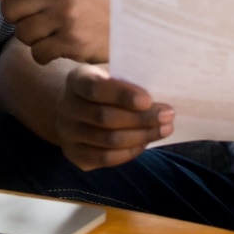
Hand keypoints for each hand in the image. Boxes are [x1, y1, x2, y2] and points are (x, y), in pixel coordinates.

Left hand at [0, 0, 109, 63]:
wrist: (136, 23)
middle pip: (12, 10)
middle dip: (16, 17)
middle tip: (35, 17)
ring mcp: (68, 18)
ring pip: (22, 34)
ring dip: (31, 37)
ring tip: (53, 31)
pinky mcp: (73, 43)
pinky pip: (38, 53)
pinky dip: (44, 54)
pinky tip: (60, 47)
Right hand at [55, 64, 173, 169]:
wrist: (75, 105)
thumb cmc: (104, 87)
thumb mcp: (111, 75)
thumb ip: (128, 82)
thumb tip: (160, 96)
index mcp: (76, 80)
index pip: (95, 88)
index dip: (122, 95)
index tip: (148, 100)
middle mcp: (66, 106)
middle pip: (105, 117)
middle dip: (141, 118)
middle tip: (167, 115)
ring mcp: (67, 133)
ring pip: (108, 140)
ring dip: (141, 136)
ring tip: (164, 129)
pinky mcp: (74, 154)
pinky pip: (105, 158)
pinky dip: (129, 152)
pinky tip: (145, 143)